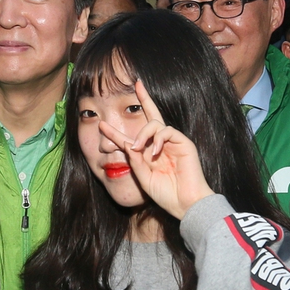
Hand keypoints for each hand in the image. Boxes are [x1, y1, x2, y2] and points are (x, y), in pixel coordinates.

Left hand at [98, 79, 214, 218]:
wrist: (184, 203)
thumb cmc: (164, 193)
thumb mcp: (142, 175)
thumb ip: (134, 159)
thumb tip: (127, 144)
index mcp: (148, 151)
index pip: (134, 134)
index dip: (118, 128)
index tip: (104, 120)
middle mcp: (160, 143)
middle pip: (151, 115)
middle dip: (145, 98)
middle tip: (138, 85)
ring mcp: (172, 142)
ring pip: (155, 123)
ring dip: (142, 134)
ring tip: (137, 149)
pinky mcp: (184, 143)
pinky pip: (167, 131)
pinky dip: (158, 139)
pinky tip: (154, 152)